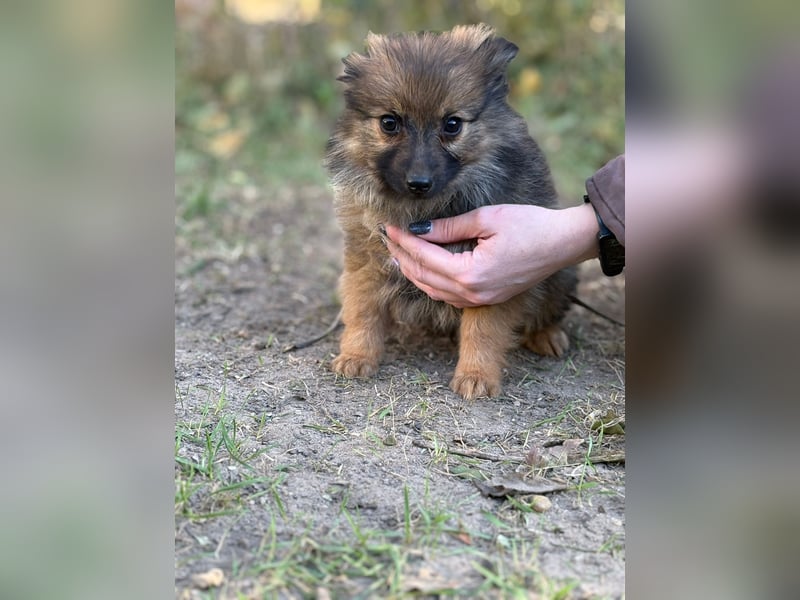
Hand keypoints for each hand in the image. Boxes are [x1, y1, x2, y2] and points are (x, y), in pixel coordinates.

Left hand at [385, 203, 598, 307]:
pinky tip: (420, 268)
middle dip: (402, 256)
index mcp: (471, 274)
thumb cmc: (530, 226)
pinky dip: (429, 281)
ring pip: (432, 290)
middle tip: (386, 238)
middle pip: (423, 277)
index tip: (388, 226)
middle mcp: (472, 293)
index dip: (403, 240)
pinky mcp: (485, 299)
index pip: (424, 257)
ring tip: (396, 253)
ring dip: (412, 271)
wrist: (562, 244)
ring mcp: (479, 300)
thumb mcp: (487, 219)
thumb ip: (449, 227)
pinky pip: (447, 295)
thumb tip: (418, 230)